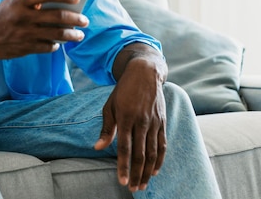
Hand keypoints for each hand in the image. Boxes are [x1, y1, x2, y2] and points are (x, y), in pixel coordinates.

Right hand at [0, 0, 89, 58]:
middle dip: (75, 18)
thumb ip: (32, 3)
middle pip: (56, 16)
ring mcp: (24, 34)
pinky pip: (46, 47)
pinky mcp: (24, 48)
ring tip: (79, 34)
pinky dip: (55, 45)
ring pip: (56, 34)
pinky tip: (58, 43)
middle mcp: (23, 17)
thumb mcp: (12, 3)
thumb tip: (58, 5)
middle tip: (85, 20)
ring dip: (71, 34)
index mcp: (20, 1)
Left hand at [94, 49, 166, 191]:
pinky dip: (160, 159)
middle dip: (136, 174)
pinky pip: (162, 144)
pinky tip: (155, 171)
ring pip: (152, 152)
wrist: (145, 73)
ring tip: (142, 185)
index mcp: (125, 117)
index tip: (121, 181)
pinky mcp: (162, 122)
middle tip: (132, 188)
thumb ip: (106, 128)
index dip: (123, 166)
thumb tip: (98, 148)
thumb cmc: (123, 90)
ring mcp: (154, 122)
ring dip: (147, 171)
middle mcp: (141, 121)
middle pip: (140, 154)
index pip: (125, 148)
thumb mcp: (110, 106)